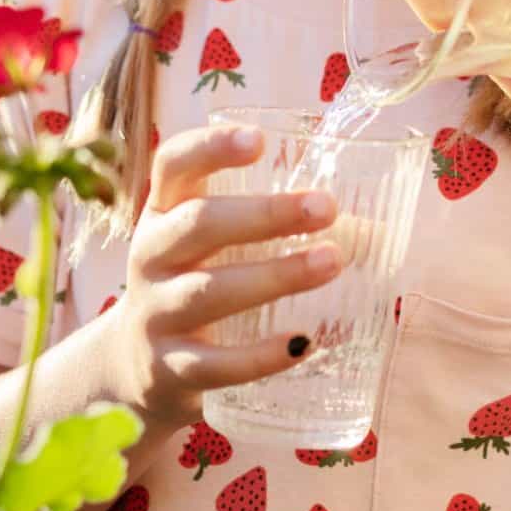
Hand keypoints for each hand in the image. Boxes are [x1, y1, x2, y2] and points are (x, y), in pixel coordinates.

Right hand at [101, 124, 341, 422]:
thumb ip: (270, 229)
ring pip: (209, 292)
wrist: (136, 370)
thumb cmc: (196, 286)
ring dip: (274, 276)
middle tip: (326, 206)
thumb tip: (375, 232)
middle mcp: (151, 257)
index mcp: (163, 214)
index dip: (210, 147)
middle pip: (199, 224)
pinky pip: (215, 364)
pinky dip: (260, 356)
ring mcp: (155, 314)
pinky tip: (302, 344)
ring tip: (331, 262)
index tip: (259, 140)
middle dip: (265, 214)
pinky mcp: (168, 369)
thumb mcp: (213, 248)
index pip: (173, 166)